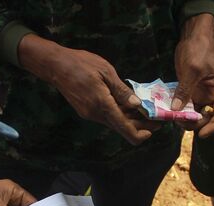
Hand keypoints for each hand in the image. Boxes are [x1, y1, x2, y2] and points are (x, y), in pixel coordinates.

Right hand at [18, 34, 160, 144]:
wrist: (56, 66)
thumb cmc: (81, 64)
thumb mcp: (106, 72)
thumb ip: (122, 91)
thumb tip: (137, 105)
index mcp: (103, 105)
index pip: (126, 129)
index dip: (142, 133)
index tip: (156, 127)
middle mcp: (96, 114)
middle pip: (122, 128)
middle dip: (141, 126)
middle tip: (158, 118)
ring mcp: (90, 114)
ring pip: (115, 123)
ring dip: (131, 120)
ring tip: (147, 110)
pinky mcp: (86, 111)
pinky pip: (107, 116)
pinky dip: (120, 114)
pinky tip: (129, 106)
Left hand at [172, 14, 213, 137]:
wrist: (192, 37)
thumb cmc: (199, 50)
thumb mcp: (193, 69)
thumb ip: (185, 90)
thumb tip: (177, 110)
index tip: (201, 134)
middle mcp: (211, 95)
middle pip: (206, 118)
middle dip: (194, 123)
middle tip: (179, 122)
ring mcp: (199, 94)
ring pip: (193, 114)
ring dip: (183, 119)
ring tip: (171, 117)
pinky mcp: (188, 92)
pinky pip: (183, 106)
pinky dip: (176, 110)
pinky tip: (166, 111)